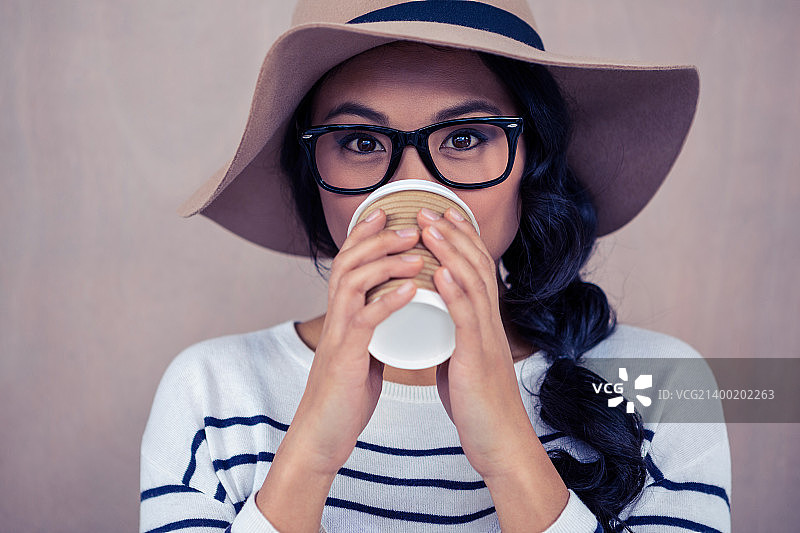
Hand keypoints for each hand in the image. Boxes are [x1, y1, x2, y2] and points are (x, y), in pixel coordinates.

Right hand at [286, 208, 424, 474]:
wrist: (323, 434)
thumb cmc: (346, 394)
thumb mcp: (362, 352)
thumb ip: (374, 330)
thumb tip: (396, 314)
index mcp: (342, 315)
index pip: (348, 262)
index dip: (364, 234)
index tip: (387, 212)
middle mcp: (335, 318)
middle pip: (347, 262)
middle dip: (378, 238)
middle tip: (410, 226)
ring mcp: (338, 335)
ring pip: (354, 282)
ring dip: (385, 262)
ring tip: (416, 252)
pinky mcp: (345, 357)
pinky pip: (365, 321)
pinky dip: (388, 301)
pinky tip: (410, 291)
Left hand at [417, 207, 538, 477]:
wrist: (501, 443)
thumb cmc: (479, 406)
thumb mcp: (462, 364)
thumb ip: (453, 340)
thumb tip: (438, 326)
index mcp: (484, 323)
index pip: (474, 270)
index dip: (459, 239)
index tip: (439, 215)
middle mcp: (490, 323)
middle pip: (475, 266)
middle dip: (451, 234)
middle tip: (427, 208)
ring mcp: (487, 339)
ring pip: (473, 284)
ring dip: (450, 252)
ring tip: (428, 227)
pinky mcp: (478, 359)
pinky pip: (468, 320)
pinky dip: (454, 293)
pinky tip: (441, 274)